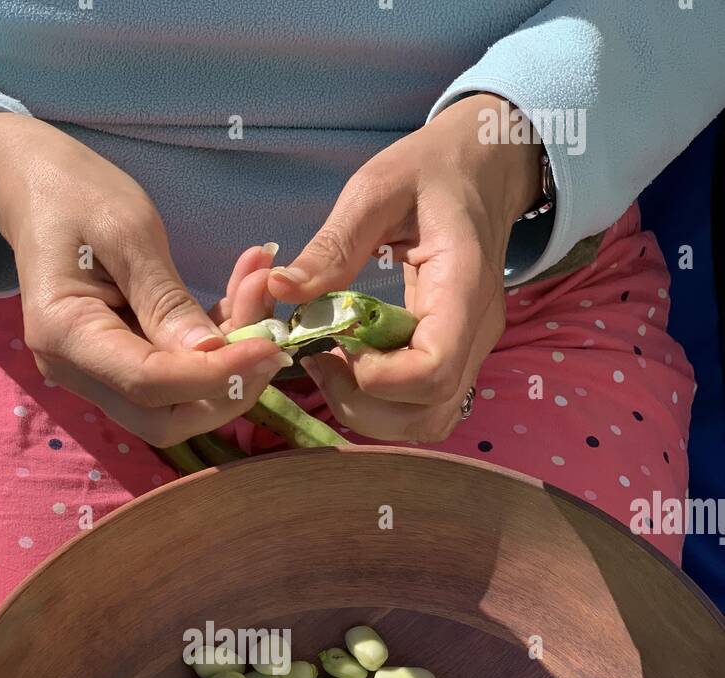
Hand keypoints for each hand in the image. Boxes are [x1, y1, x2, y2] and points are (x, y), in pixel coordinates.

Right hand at [0, 111, 287, 445]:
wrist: (35, 186)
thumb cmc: (77, 194)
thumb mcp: (130, 232)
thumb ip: (168, 300)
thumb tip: (213, 356)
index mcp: (64, 335)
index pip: (150, 383)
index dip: (216, 375)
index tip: (270, 347)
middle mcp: (73, 370)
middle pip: (163, 417)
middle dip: (226, 387)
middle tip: (271, 334)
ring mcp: (93, 375)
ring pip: (173, 407)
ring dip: (227, 371)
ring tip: (257, 301)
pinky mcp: (115, 367)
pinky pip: (171, 382)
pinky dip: (212, 356)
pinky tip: (238, 306)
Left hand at [265, 95, 541, 441]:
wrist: (486, 167)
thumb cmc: (432, 170)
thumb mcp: (377, 188)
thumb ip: (333, 243)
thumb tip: (281, 289)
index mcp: (463, 286)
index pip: (432, 371)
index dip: (376, 379)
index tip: (334, 346)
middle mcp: (476, 331)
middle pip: (428, 412)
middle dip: (362, 403)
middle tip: (319, 360)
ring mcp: (471, 349)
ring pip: (428, 421)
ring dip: (372, 412)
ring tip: (333, 365)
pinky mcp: (457, 356)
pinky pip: (425, 406)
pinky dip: (384, 404)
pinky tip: (353, 364)